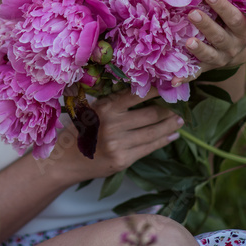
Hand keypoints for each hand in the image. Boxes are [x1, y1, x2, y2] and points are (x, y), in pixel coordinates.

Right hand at [53, 89, 181, 183]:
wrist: (65, 159)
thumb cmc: (81, 130)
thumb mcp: (94, 110)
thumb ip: (115, 103)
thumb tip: (145, 92)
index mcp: (105, 107)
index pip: (136, 95)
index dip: (156, 90)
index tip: (169, 85)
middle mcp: (112, 125)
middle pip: (150, 115)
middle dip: (168, 110)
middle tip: (180, 105)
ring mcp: (118, 144)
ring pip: (153, 132)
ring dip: (170, 125)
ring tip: (180, 120)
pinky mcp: (122, 160)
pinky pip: (148, 148)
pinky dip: (163, 140)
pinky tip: (172, 135)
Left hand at [172, 0, 245, 84]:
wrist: (232, 47)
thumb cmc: (239, 20)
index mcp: (244, 30)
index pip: (235, 19)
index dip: (223, 8)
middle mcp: (233, 46)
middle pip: (220, 37)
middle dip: (207, 26)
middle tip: (192, 13)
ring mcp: (219, 59)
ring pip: (209, 56)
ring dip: (198, 50)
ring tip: (187, 41)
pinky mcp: (205, 68)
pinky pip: (194, 74)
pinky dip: (184, 78)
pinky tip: (172, 80)